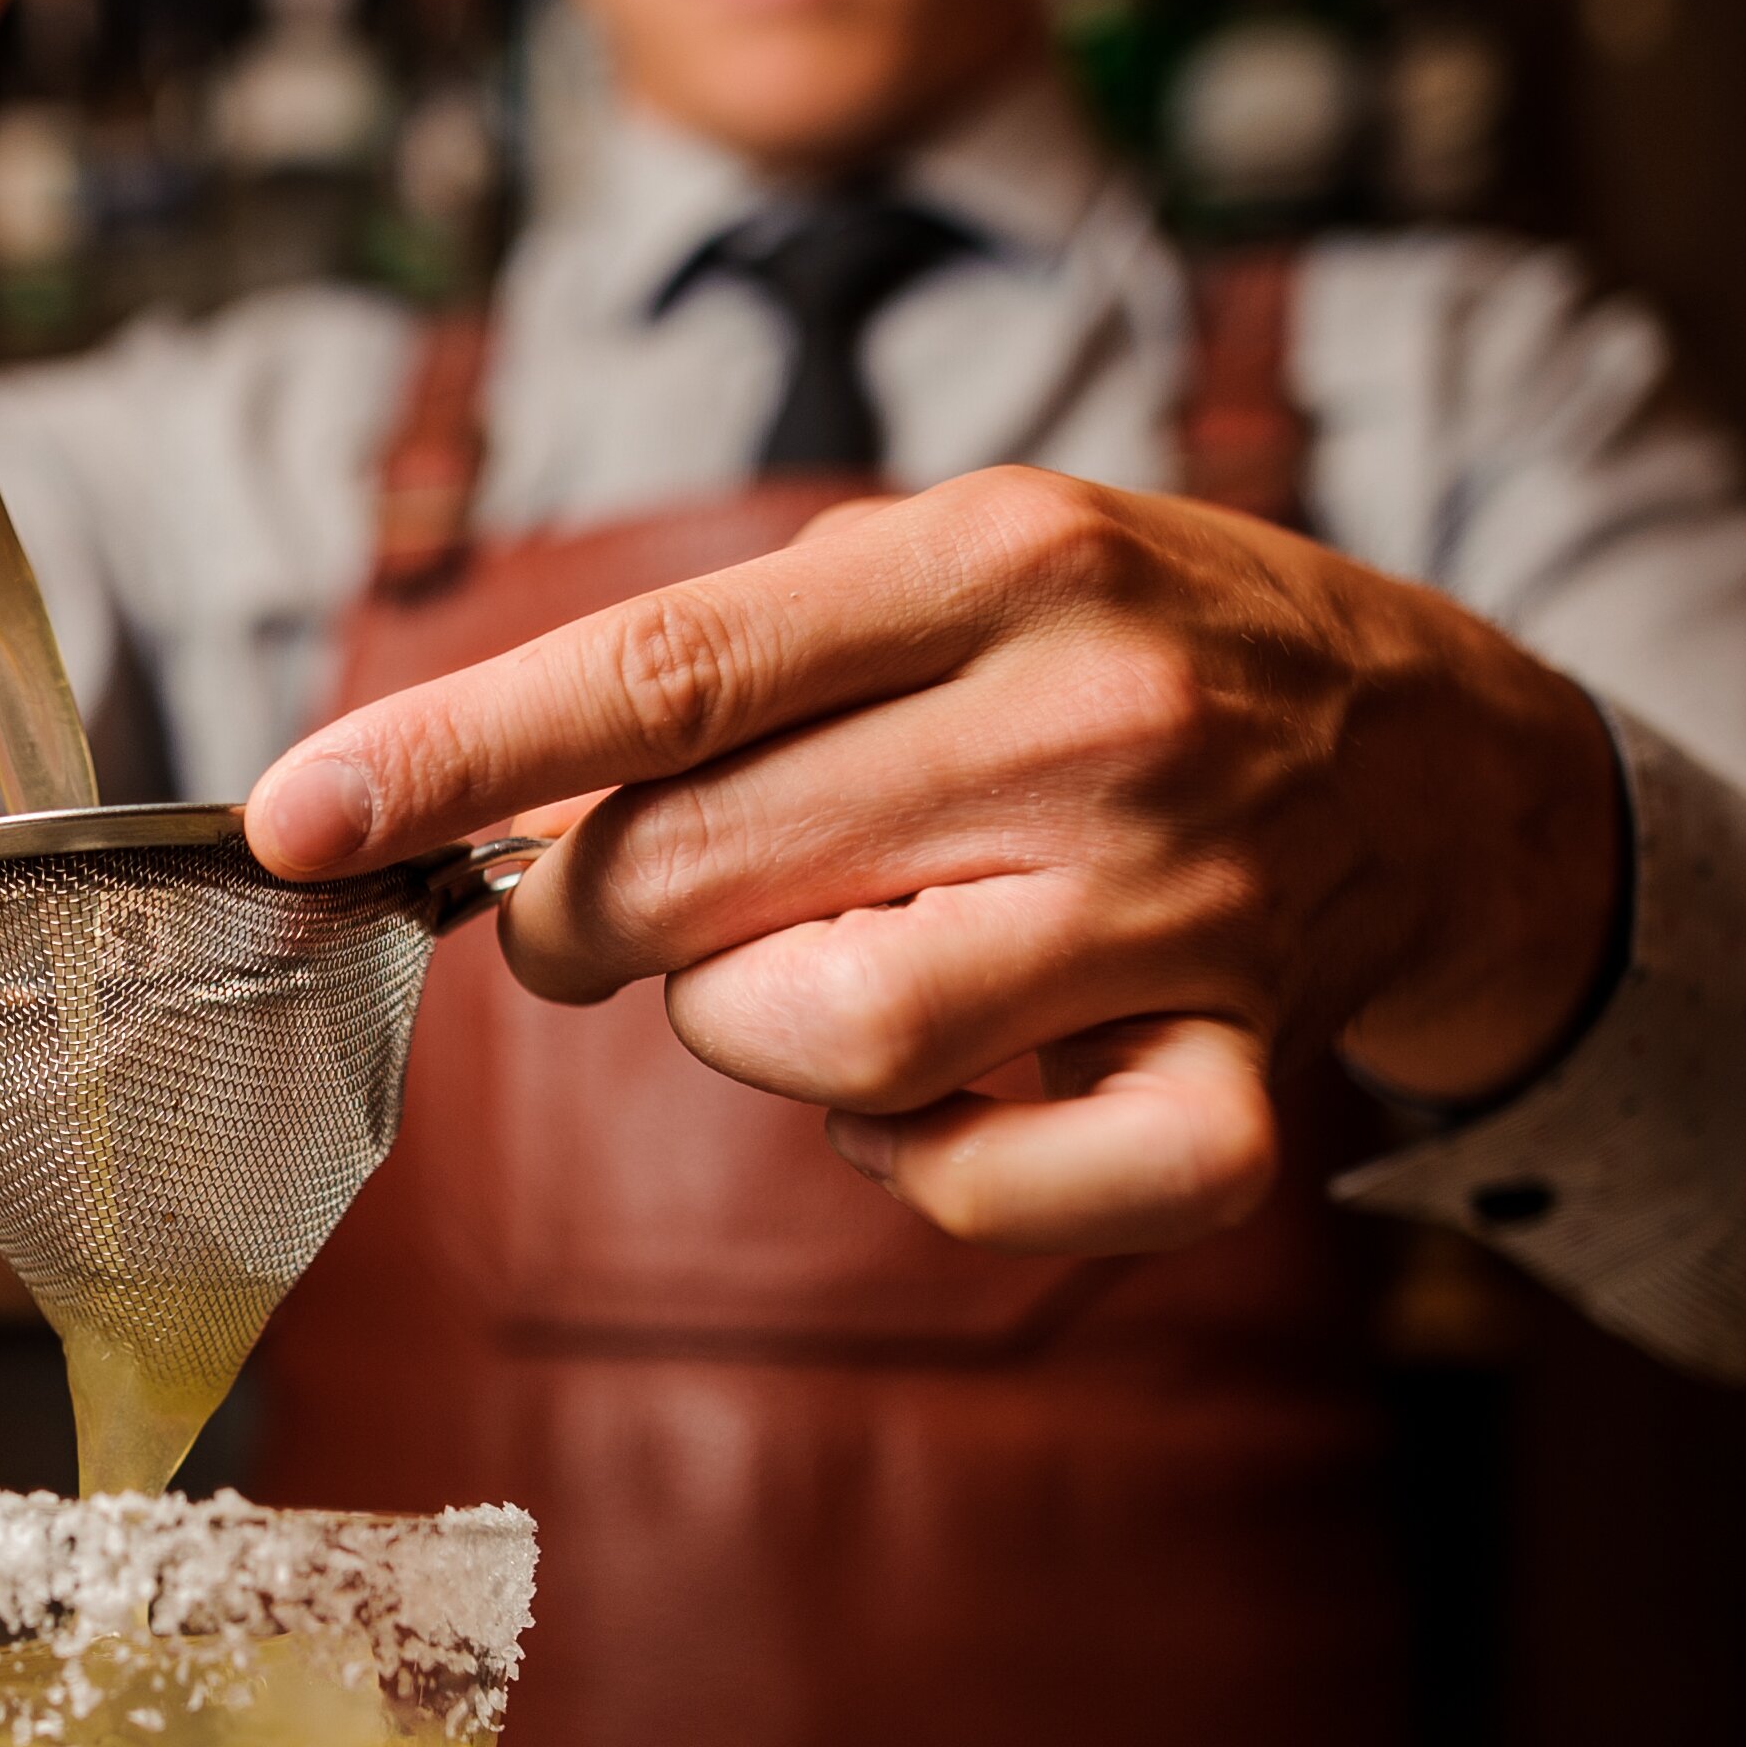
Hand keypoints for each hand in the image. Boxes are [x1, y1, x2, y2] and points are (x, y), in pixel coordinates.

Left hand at [241, 469, 1624, 1257]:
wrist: (1453, 761)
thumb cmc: (1141, 652)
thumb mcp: (964, 565)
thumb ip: (744, 669)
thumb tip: (495, 819)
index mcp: (997, 559)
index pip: (664, 666)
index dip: (452, 752)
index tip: (293, 814)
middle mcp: (1092, 720)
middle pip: (695, 875)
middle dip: (588, 919)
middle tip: (611, 909)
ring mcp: (1180, 908)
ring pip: (815, 1039)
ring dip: (754, 1035)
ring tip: (828, 964)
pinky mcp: (1248, 1074)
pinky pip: (994, 1187)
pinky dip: (922, 1172)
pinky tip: (945, 1093)